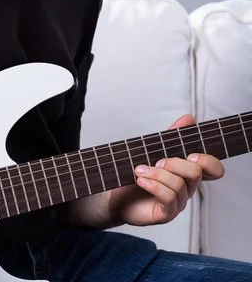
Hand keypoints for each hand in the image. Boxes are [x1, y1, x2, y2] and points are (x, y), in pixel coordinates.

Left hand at [108, 114, 224, 226]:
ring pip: (179, 185)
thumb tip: (189, 118)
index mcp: (188, 173)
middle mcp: (187, 188)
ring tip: (140, 170)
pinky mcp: (166, 214)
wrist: (117, 195)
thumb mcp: (154, 150)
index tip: (190, 154)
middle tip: (157, 161)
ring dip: (157, 173)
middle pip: (196, 173)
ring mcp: (178, 202)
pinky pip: (168, 198)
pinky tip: (141, 180)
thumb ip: (173, 136)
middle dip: (174, 163)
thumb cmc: (139, 173)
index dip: (208, 161)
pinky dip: (153, 185)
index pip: (214, 170)